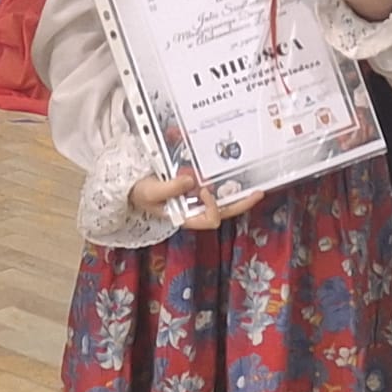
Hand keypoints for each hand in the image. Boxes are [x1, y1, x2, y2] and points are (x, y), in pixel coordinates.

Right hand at [130, 168, 262, 229]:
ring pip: (225, 201)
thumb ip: (169, 188)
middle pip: (225, 212)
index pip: (210, 219)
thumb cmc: (140, 192)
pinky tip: (235, 172)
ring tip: (255, 184)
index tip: (204, 190)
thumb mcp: (150, 192)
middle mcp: (196, 210)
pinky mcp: (197, 189)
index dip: (213, 206)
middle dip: (242, 203)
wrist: (133, 186)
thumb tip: (191, 180)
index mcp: (187, 216)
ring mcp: (198, 200)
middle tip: (258, 192)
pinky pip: (217, 188)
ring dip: (239, 193)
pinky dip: (226, 183)